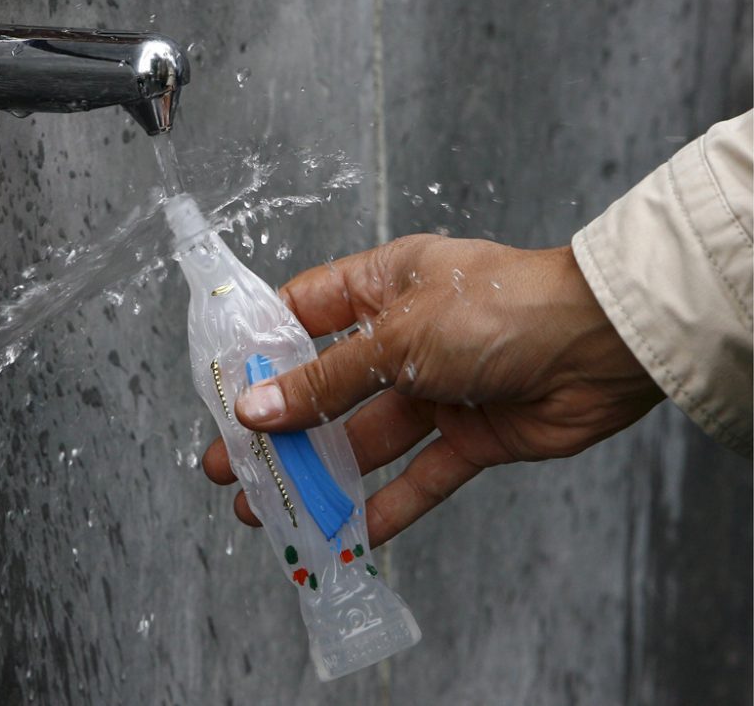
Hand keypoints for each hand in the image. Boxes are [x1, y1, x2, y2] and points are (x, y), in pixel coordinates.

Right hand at [202, 234, 663, 545]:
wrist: (604, 344)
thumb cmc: (500, 308)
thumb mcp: (396, 336)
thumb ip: (325, 380)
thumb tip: (255, 410)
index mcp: (381, 287)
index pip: (303, 314)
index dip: (261, 350)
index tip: (221, 389)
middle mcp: (404, 338)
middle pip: (325, 388)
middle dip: (277, 429)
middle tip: (229, 464)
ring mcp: (436, 389)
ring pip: (364, 439)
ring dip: (319, 476)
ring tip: (267, 511)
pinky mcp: (469, 435)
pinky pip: (419, 476)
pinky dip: (387, 507)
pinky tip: (348, 536)